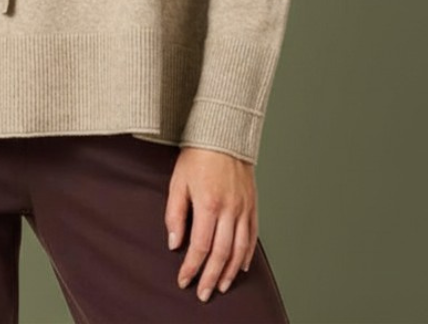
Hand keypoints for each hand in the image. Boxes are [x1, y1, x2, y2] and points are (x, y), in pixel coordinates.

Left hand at [165, 147, 257, 301]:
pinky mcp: (253, 204)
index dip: (191, 267)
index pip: (201, 247)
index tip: (183, 280)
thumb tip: (175, 243)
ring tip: (221, 286)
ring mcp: (244, 208)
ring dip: (230, 272)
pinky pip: (252, 235)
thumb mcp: (178, 181)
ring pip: (240, 249)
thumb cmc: (198, 154)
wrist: (224, 133)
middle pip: (222, 254)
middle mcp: (230, 209)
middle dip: (211, 277)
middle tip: (203, 293)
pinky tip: (242, 266)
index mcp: (209, 204)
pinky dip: (247, 254)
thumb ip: (175, 214)